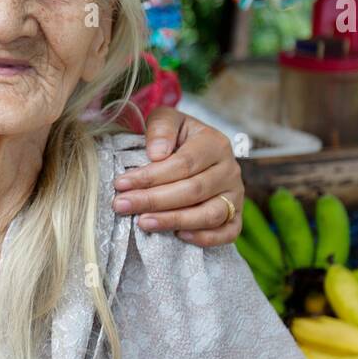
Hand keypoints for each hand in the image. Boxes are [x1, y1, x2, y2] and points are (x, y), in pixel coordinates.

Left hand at [113, 106, 243, 246]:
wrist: (195, 151)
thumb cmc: (176, 137)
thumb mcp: (167, 120)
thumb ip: (161, 128)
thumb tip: (157, 154)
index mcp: (214, 143)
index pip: (183, 164)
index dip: (151, 176)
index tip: (120, 184)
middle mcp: (230, 170)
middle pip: (193, 190)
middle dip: (154, 200)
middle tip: (122, 205)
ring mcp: (235, 195)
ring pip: (209, 214)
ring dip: (174, 220)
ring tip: (143, 222)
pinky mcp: (236, 217)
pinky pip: (227, 233)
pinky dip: (205, 238)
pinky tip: (178, 236)